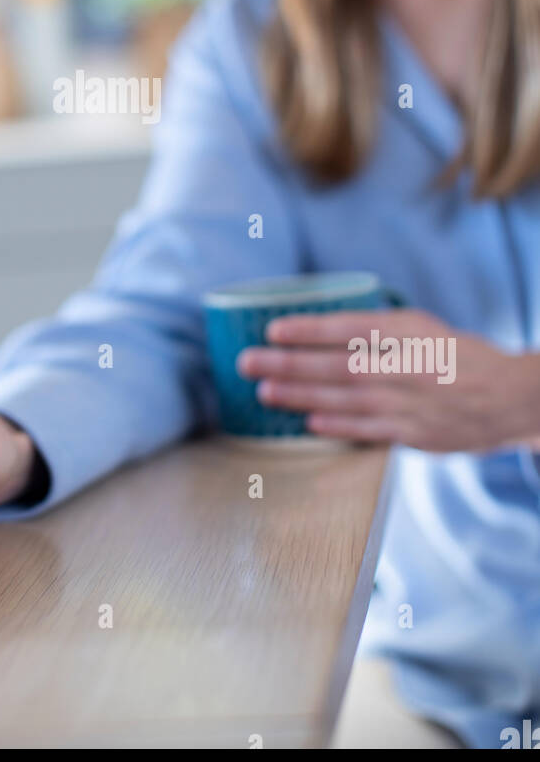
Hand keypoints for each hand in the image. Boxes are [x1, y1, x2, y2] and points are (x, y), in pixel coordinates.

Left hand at [236, 309, 539, 453]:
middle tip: (248, 361)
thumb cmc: (456, 356)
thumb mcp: (423, 328)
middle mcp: (411, 366)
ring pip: (348, 400)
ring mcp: (413, 404)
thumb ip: (378, 329)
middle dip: (290, 363)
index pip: (353, 326)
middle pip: (341, 364)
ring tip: (264, 391)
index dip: (311, 327)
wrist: (513, 399)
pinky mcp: (416, 435)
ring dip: (301, 396)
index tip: (273, 327)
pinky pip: (369, 431)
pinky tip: (307, 421)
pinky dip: (338, 426)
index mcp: (412, 331)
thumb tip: (319, 328)